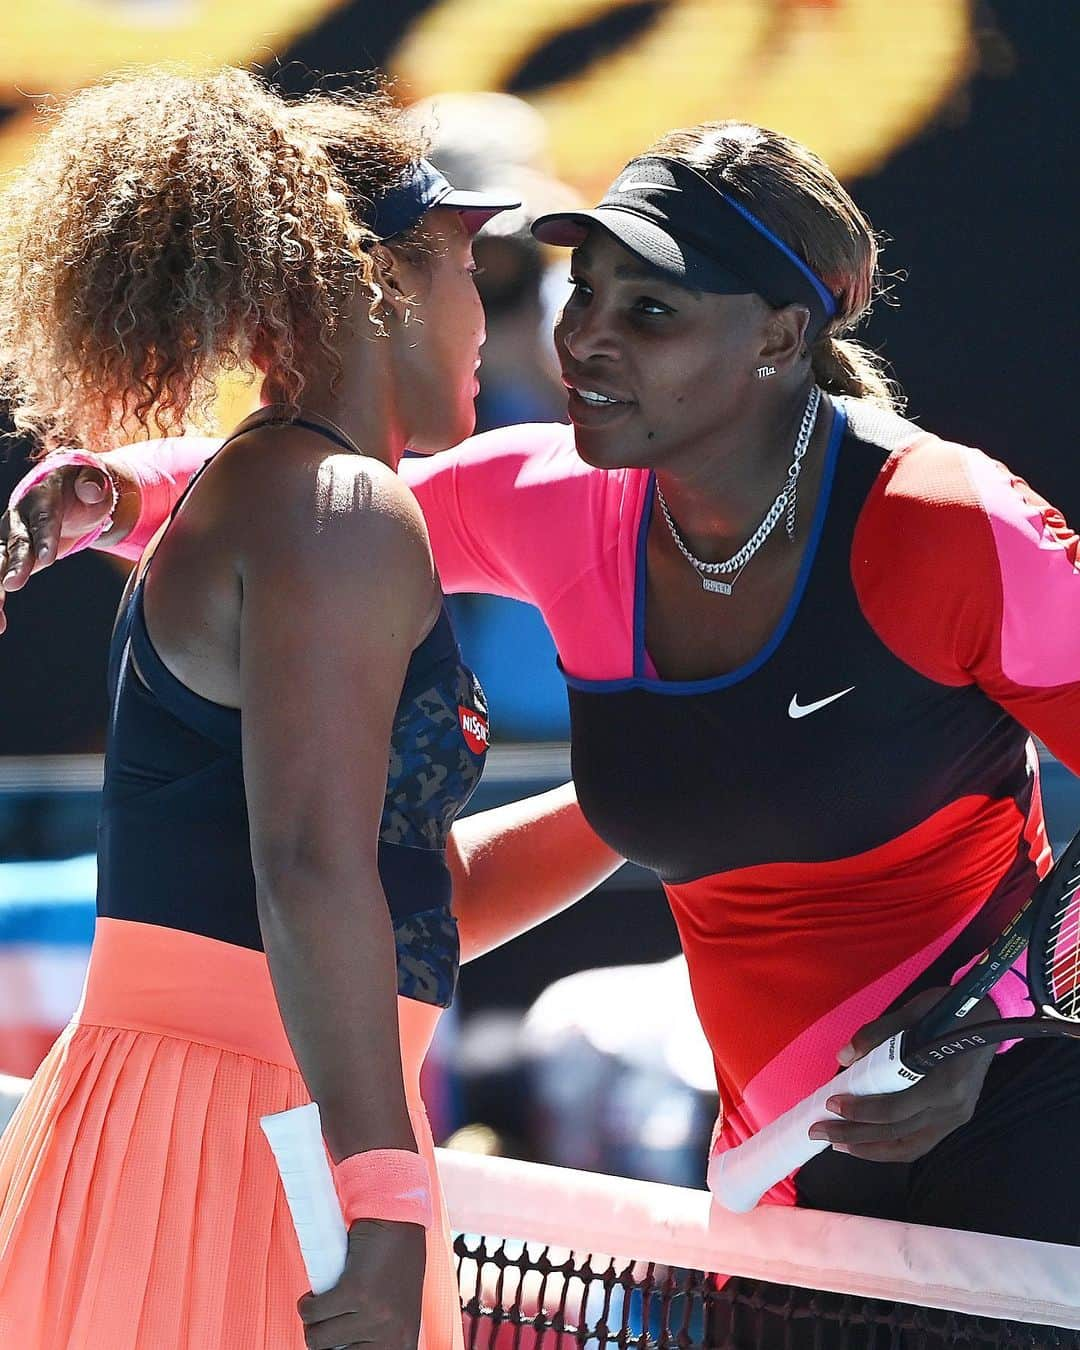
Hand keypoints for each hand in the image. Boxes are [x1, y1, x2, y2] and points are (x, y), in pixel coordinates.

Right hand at [0, 463, 112, 632]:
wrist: (60, 491)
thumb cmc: (81, 488)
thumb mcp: (92, 480)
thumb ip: (93, 483)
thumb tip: (93, 489)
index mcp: (40, 498)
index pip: (42, 520)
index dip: (44, 538)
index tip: (47, 560)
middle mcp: (18, 519)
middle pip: (15, 543)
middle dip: (14, 564)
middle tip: (13, 585)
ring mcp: (9, 539)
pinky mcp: (7, 557)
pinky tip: (0, 625)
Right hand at [297, 1219, 425, 1349]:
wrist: (400, 1222)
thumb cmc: (397, 1266)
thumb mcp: (397, 1314)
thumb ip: (379, 1338)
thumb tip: (341, 1349)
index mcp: (402, 1344)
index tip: (334, 1341)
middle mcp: (391, 1336)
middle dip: (323, 1336)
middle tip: (329, 1317)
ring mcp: (374, 1315)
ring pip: (317, 1336)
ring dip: (314, 1319)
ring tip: (325, 1302)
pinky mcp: (355, 1291)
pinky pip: (313, 1312)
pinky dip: (307, 1303)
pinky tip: (316, 1292)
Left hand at [807, 987, 996, 1162]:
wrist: (992, 1017)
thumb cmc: (951, 1010)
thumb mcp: (913, 1011)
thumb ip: (877, 1034)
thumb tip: (843, 1057)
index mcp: (943, 1082)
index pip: (895, 1109)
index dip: (860, 1111)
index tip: (830, 1103)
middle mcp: (952, 1107)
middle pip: (896, 1133)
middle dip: (853, 1135)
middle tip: (818, 1132)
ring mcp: (956, 1117)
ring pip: (909, 1146)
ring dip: (870, 1149)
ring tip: (839, 1144)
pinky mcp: (956, 1119)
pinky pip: (920, 1142)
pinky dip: (892, 1146)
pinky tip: (868, 1143)